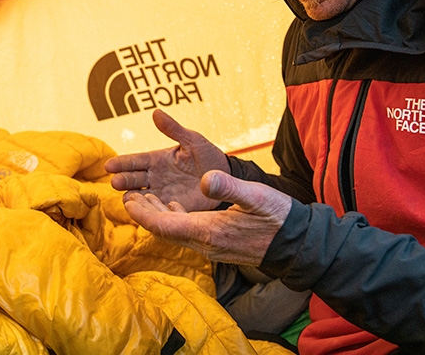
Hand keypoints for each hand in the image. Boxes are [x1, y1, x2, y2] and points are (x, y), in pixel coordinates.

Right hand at [104, 110, 230, 210]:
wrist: (225, 178)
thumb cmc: (208, 156)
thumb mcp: (192, 140)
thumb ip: (173, 129)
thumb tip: (155, 112)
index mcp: (156, 159)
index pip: (135, 161)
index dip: (121, 163)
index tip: (109, 165)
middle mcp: (154, 177)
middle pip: (132, 179)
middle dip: (122, 180)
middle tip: (116, 182)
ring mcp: (161, 193)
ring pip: (138, 197)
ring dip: (132, 198)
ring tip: (128, 198)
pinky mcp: (171, 208)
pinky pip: (155, 211)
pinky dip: (148, 211)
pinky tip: (145, 211)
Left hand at [123, 170, 291, 265]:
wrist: (298, 245)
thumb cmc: (279, 218)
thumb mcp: (256, 196)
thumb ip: (229, 186)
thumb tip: (205, 178)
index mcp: (208, 231)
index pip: (164, 225)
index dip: (143, 213)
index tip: (127, 201)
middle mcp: (205, 243)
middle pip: (164, 230)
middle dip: (144, 213)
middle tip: (127, 195)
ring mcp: (212, 247)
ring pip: (174, 232)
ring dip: (157, 215)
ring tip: (142, 197)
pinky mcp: (218, 245)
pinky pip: (187, 233)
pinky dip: (173, 218)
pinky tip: (172, 206)